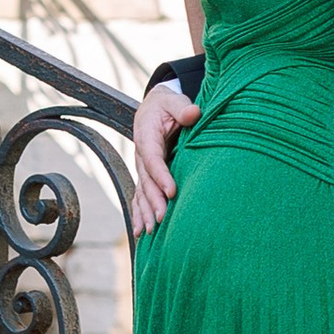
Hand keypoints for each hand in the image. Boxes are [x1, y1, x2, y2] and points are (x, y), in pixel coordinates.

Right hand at [130, 80, 194, 237]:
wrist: (154, 108)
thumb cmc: (168, 106)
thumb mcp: (175, 102)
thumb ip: (183, 109)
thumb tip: (194, 113)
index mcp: (147, 136)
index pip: (153, 159)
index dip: (161, 175)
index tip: (171, 191)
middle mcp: (141, 156)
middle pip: (146, 181)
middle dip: (154, 200)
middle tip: (163, 218)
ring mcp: (142, 168)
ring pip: (142, 192)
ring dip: (145, 212)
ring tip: (151, 231)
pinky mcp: (146, 176)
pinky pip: (140, 196)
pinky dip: (139, 214)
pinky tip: (141, 232)